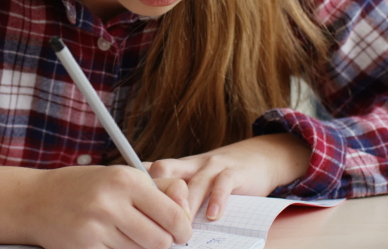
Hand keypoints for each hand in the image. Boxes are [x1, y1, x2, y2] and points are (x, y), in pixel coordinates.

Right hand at [0, 165, 193, 248]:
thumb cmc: (84, 186)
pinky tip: (110, 241)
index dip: (183, 229)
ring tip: (127, 234)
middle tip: (155, 236)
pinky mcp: (86, 247)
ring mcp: (96, 227)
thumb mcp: (121, 176)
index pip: (173, 216)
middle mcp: (111, 202)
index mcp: (126, 179)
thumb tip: (187, 207)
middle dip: (163, 242)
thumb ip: (160, 188)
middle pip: (161, 241)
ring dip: (140, 248)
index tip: (180, 232)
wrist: (36, 200)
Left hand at [146, 133, 310, 221]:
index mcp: (179, 167)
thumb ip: (177, 197)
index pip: (152, 171)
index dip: (139, 186)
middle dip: (159, 197)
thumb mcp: (195, 181)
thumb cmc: (220, 176)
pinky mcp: (235, 173)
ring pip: (194, 183)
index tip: (129, 206)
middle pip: (167, 174)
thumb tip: (151, 221)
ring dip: (186, 206)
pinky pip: (223, 185)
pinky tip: (212, 217)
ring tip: (181, 228)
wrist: (257, 159)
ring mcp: (213, 166)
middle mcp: (192, 164)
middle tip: (153, 221)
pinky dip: (217, 201)